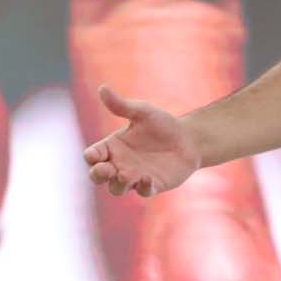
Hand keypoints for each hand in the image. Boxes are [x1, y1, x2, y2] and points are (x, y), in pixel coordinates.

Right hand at [83, 84, 201, 198]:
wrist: (189, 139)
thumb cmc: (162, 124)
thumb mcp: (142, 112)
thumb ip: (122, 105)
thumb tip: (102, 88)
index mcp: (112, 147)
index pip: (93, 156)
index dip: (91, 157)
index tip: (94, 154)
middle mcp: (119, 164)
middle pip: (98, 176)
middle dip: (98, 174)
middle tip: (105, 169)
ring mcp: (134, 177)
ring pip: (117, 188)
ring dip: (118, 184)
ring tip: (125, 175)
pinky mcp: (152, 186)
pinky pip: (143, 192)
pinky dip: (143, 187)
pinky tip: (147, 179)